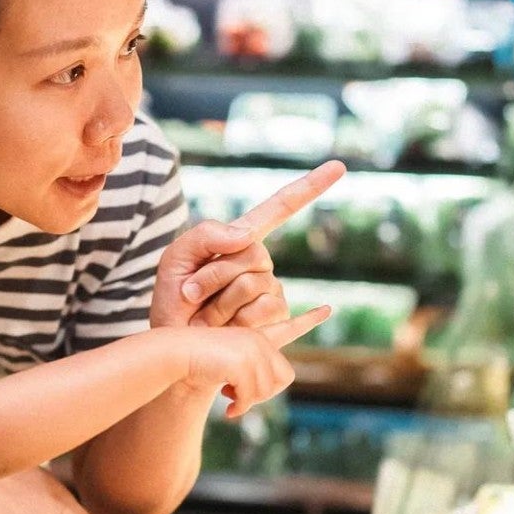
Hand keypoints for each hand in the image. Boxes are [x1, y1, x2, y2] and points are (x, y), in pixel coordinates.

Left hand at [152, 161, 344, 328]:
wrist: (176, 346)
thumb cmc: (174, 301)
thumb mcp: (176, 258)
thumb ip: (206, 235)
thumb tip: (249, 235)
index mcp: (241, 240)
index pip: (280, 208)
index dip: (309, 187)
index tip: (339, 167)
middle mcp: (263, 263)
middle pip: (252, 253)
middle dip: (213, 274)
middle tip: (191, 294)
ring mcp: (273, 290)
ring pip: (254, 284)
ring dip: (218, 303)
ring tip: (204, 317)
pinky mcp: (278, 320)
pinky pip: (265, 311)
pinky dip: (244, 320)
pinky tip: (323, 310)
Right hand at [180, 307, 330, 416]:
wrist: (172, 354)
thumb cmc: (193, 361)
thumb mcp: (225, 367)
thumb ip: (246, 374)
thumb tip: (256, 395)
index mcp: (255, 336)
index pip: (289, 327)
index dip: (310, 319)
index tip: (328, 308)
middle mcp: (258, 340)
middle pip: (283, 377)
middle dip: (264, 394)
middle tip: (238, 399)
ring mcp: (252, 348)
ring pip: (269, 389)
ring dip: (248, 402)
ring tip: (229, 401)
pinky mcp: (243, 361)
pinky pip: (252, 395)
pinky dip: (240, 407)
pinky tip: (227, 408)